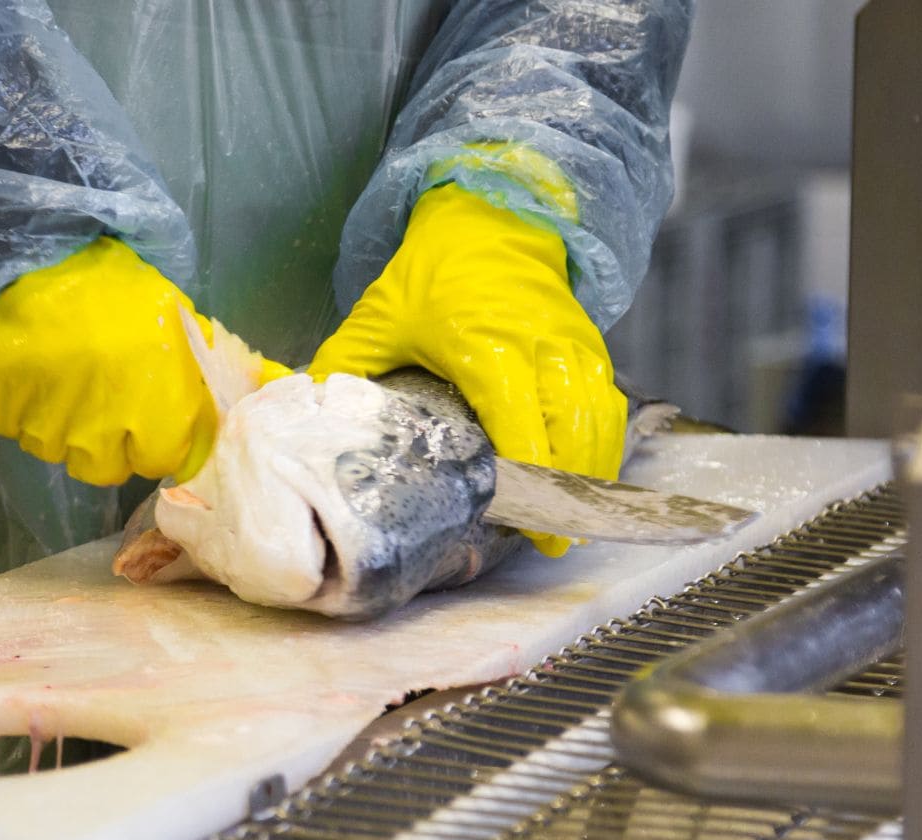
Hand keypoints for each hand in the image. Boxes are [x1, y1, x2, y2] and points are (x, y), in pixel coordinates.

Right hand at [0, 237, 283, 485]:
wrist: (27, 249)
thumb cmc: (108, 280)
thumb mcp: (171, 313)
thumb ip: (202, 361)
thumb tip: (267, 379)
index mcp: (159, 415)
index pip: (162, 461)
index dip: (154, 437)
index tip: (145, 411)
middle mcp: (105, 436)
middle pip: (105, 467)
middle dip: (104, 439)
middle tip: (96, 390)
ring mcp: (47, 431)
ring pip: (56, 449)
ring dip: (57, 422)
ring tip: (56, 369)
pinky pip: (10, 425)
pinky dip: (13, 403)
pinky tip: (22, 366)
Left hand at [311, 183, 626, 555]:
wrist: (489, 215)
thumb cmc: (432, 270)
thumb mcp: (379, 315)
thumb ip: (345, 368)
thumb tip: (313, 417)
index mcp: (488, 344)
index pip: (522, 421)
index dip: (528, 475)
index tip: (523, 522)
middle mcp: (542, 347)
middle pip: (574, 432)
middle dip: (566, 490)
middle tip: (550, 541)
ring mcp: (574, 346)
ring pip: (601, 422)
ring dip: (591, 474)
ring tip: (568, 521)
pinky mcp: (591, 346)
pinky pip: (609, 406)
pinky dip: (603, 446)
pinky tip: (584, 479)